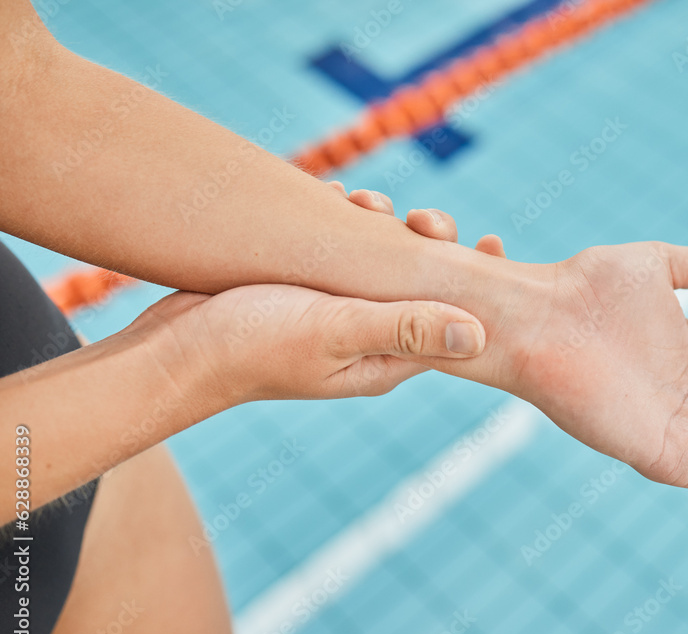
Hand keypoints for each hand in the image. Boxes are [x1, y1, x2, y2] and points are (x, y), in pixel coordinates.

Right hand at [127, 182, 507, 402]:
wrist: (174, 350)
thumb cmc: (253, 346)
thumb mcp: (337, 331)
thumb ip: (407, 328)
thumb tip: (481, 335)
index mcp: (388, 358)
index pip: (452, 322)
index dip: (477, 281)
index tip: (490, 240)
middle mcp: (368, 337)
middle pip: (419, 282)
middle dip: (424, 240)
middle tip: (414, 217)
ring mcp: (335, 312)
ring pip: (379, 259)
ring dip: (379, 223)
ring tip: (360, 201)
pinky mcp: (305, 290)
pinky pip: (339, 248)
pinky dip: (340, 219)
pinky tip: (330, 198)